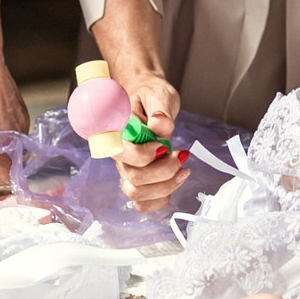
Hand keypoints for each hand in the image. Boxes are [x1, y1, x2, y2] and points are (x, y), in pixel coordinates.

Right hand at [107, 72, 188, 210]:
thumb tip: (158, 124)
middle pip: (133, 178)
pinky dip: (161, 199)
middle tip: (180, 154)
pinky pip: (142, 203)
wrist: (150, 100)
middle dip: (164, 171)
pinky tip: (175, 181)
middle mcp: (119, 155)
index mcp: (117, 133)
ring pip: (137, 193)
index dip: (143, 155)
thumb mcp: (159, 95)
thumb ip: (160, 110)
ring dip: (166, 186)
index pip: (120, 154)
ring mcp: (127, 169)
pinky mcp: (138, 180)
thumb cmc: (151, 97)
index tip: (163, 146)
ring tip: (183, 169)